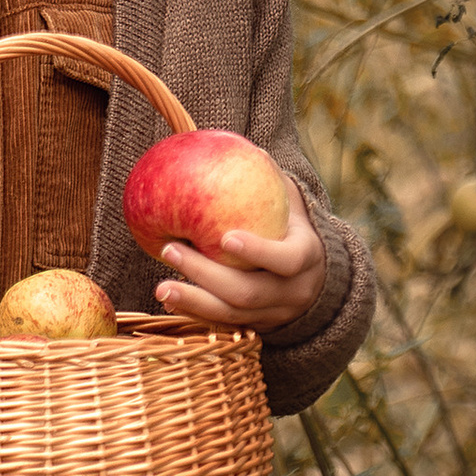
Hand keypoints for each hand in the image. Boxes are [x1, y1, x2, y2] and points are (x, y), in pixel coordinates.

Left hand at [152, 177, 325, 334]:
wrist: (314, 277)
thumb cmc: (292, 228)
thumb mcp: (291, 203)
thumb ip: (271, 180)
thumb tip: (246, 147)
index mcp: (306, 257)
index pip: (286, 260)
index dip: (258, 251)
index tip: (225, 236)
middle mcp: (292, 292)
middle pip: (248, 292)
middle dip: (206, 274)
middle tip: (170, 249)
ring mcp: (274, 314)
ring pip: (232, 315)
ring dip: (194, 301)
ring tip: (161, 287)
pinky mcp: (255, 327)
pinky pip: (224, 325)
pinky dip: (196, 313)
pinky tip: (170, 301)